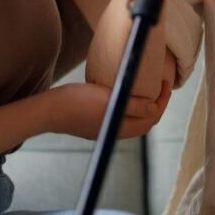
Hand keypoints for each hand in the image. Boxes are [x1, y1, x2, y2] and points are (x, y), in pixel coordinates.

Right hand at [45, 80, 171, 139]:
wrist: (48, 110)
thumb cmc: (76, 102)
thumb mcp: (108, 100)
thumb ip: (132, 105)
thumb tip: (154, 107)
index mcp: (121, 128)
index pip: (151, 118)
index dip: (162, 101)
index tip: (165, 83)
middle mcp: (115, 131)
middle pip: (144, 121)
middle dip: (156, 104)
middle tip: (160, 85)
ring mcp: (104, 128)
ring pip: (132, 119)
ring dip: (143, 106)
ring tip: (146, 87)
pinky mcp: (95, 123)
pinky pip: (120, 116)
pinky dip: (129, 106)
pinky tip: (124, 93)